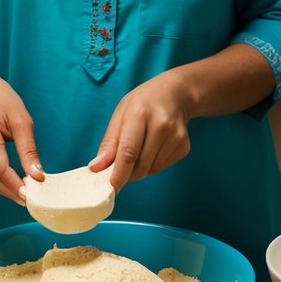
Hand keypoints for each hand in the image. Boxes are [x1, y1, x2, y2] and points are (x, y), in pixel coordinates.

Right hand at [0, 70, 43, 202]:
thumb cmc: (3, 101)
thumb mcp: (22, 120)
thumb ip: (28, 149)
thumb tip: (37, 176)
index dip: (13, 184)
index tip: (30, 195)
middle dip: (11, 191)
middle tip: (32, 200)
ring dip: (5, 190)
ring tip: (25, 195)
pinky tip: (12, 186)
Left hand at [89, 71, 192, 190]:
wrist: (174, 93)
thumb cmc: (142, 104)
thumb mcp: (120, 114)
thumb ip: (109, 143)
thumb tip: (96, 168)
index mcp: (139, 113)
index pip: (128, 151)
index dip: (119, 174)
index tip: (111, 188)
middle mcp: (161, 125)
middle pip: (140, 166)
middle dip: (127, 172)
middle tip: (122, 163)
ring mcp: (176, 136)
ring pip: (151, 170)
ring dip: (141, 166)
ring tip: (143, 145)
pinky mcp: (184, 146)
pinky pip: (162, 167)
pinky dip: (154, 163)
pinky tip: (156, 144)